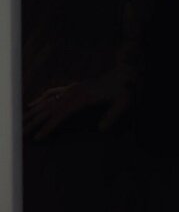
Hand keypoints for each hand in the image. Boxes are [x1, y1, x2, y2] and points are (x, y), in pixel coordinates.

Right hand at [23, 64, 138, 140]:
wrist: (124, 74)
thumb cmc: (124, 90)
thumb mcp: (123, 102)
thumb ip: (113, 115)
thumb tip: (101, 129)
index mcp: (84, 97)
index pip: (61, 113)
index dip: (49, 126)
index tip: (37, 137)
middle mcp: (74, 92)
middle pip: (50, 107)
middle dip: (34, 121)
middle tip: (20, 132)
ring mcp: (72, 88)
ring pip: (49, 100)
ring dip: (34, 111)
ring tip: (21, 121)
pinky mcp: (73, 87)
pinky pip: (53, 92)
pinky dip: (41, 98)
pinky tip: (32, 104)